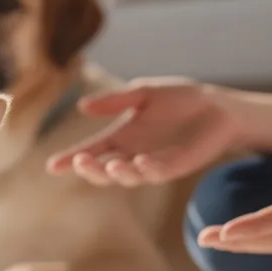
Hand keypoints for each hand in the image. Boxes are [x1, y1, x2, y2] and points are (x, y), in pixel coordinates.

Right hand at [47, 78, 239, 186]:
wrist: (218, 106)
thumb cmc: (181, 99)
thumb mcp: (143, 94)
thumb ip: (114, 101)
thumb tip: (82, 106)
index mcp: (121, 138)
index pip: (91, 151)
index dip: (70, 159)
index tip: (52, 167)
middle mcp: (132, 155)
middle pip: (103, 171)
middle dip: (90, 169)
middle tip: (80, 161)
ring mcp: (153, 164)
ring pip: (127, 177)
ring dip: (117, 173)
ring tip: (110, 164)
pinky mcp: (176, 167)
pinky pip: (157, 173)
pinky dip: (147, 170)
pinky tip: (140, 161)